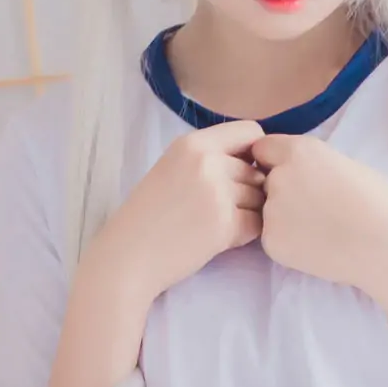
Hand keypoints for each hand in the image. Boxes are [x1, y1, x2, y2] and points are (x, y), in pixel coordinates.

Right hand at [98, 117, 267, 300]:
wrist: (128, 255)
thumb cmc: (147, 215)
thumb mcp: (172, 168)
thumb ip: (209, 158)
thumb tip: (256, 164)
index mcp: (193, 143)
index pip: (250, 131)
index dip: (254, 153)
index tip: (241, 172)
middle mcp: (207, 161)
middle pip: (256, 170)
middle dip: (248, 189)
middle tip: (220, 209)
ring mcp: (217, 192)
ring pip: (259, 197)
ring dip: (248, 212)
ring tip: (217, 224)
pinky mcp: (225, 224)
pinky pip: (256, 224)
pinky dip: (245, 234)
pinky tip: (221, 239)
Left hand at [250, 132, 387, 293]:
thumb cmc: (379, 203)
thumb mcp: (342, 163)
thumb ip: (310, 163)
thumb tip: (292, 170)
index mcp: (299, 151)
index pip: (263, 149)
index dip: (276, 162)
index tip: (294, 176)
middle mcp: (279, 177)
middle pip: (265, 181)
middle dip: (281, 192)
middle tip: (315, 208)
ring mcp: (272, 212)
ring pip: (267, 211)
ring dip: (284, 218)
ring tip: (320, 229)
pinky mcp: (272, 243)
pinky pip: (272, 238)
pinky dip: (288, 242)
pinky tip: (316, 246)